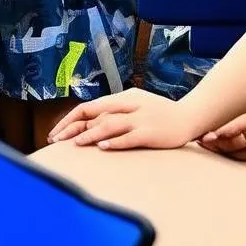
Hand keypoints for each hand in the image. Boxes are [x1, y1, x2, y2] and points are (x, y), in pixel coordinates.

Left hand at [47, 87, 191, 149]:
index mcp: (123, 98)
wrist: (189, 116)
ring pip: (110, 124)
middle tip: (56, 140)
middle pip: (95, 114)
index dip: (71, 119)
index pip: (90, 107)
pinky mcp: (151, 133)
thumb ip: (116, 112)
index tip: (57, 133)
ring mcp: (140, 119)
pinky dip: (115, 142)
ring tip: (76, 143)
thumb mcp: (135, 106)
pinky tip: (102, 147)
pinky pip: (130, 137)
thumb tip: (89, 123)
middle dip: (73, 127)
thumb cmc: (159, 114)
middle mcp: (129, 106)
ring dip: (91, 134)